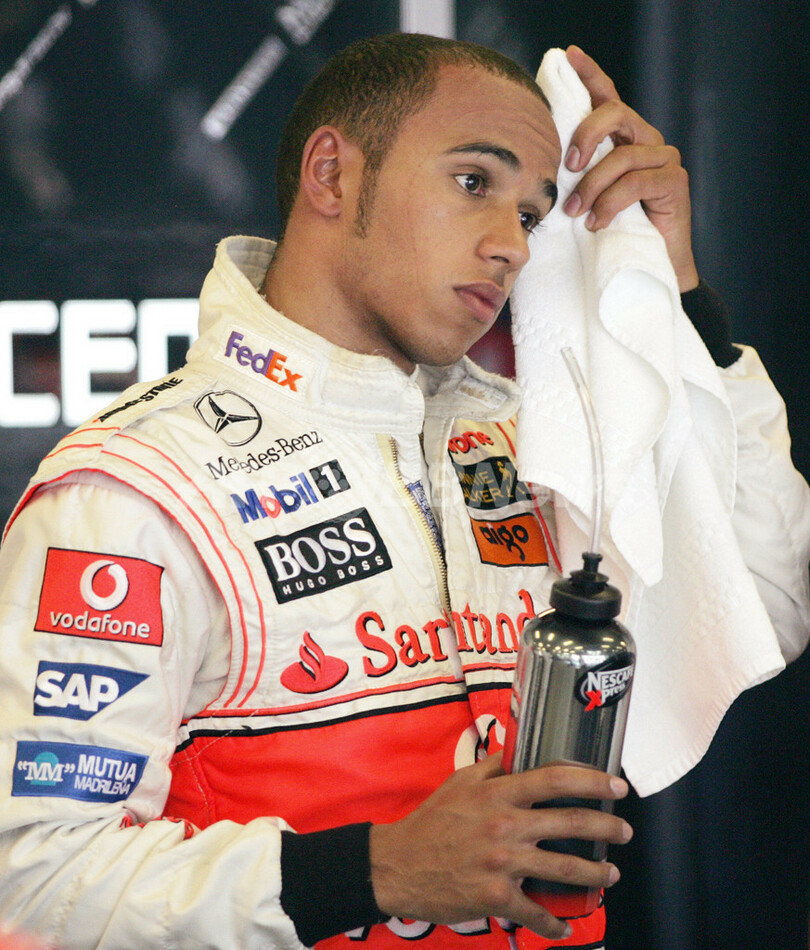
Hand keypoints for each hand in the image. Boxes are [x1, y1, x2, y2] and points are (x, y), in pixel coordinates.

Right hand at [369, 754, 631, 941]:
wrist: (399, 864)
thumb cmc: (431, 820)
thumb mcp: (460, 782)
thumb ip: (493, 767)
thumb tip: (520, 750)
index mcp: (498, 794)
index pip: (555, 779)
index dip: (592, 781)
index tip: (616, 785)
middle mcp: (506, 825)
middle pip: (570, 823)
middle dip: (606, 827)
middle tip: (624, 831)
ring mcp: (503, 863)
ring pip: (564, 869)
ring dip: (595, 872)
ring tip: (610, 872)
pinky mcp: (497, 897)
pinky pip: (536, 912)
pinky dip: (554, 924)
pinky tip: (565, 927)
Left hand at [562, 45, 699, 292]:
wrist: (645, 270)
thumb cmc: (608, 235)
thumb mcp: (583, 199)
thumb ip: (571, 177)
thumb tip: (536, 165)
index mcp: (620, 139)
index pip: (606, 97)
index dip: (590, 74)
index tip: (568, 55)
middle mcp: (644, 141)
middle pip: (614, 113)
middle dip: (584, 135)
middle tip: (566, 167)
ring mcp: (662, 159)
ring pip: (622, 154)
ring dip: (592, 185)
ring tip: (577, 214)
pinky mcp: (674, 182)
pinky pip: (636, 181)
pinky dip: (611, 203)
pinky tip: (598, 223)